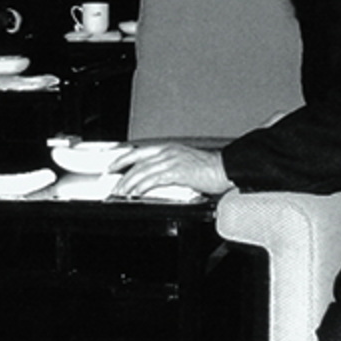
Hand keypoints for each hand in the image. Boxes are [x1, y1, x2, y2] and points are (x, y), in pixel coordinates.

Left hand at [107, 143, 233, 197]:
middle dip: (122, 173)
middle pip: (137, 161)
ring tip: (123, 192)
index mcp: (168, 148)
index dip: (123, 158)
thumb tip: (157, 178)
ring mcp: (172, 161)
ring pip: (143, 171)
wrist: (226, 168)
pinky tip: (137, 192)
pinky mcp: (177, 172)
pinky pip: (154, 179)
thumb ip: (169, 168)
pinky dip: (143, 186)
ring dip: (130, 183)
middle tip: (114, 184)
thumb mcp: (185, 163)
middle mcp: (168, 152)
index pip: (139, 151)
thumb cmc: (210, 168)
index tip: (113, 165)